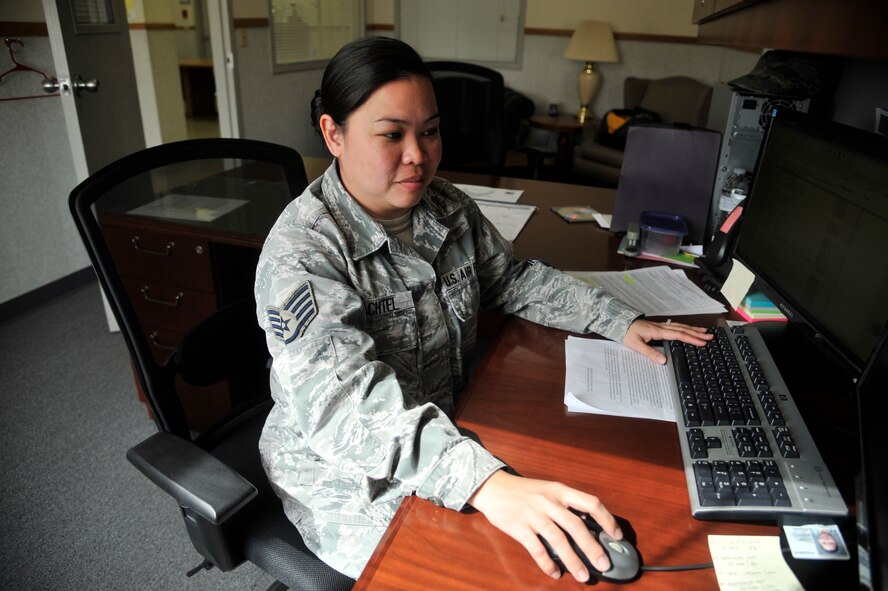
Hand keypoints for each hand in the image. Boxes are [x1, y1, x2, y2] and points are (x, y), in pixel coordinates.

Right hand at [467, 470, 621, 582]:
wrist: (492, 487)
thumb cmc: (523, 491)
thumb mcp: (548, 490)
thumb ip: (566, 504)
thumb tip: (589, 523)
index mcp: (559, 490)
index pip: (590, 502)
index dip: (607, 519)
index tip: (616, 535)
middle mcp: (548, 501)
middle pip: (576, 525)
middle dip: (592, 547)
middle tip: (604, 564)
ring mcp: (533, 514)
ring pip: (558, 539)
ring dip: (573, 560)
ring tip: (582, 576)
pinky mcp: (518, 527)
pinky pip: (536, 549)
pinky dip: (547, 564)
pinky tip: (555, 573)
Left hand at [623, 318, 711, 363]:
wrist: (619, 322)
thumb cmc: (627, 333)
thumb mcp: (635, 345)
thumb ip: (649, 353)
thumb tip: (663, 361)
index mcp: (658, 331)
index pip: (678, 335)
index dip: (691, 339)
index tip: (702, 342)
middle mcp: (661, 327)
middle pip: (683, 329)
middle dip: (697, 333)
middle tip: (710, 336)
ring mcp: (661, 326)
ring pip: (680, 327)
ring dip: (693, 329)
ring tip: (705, 332)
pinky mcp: (659, 326)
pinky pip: (675, 326)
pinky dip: (685, 328)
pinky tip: (689, 329)